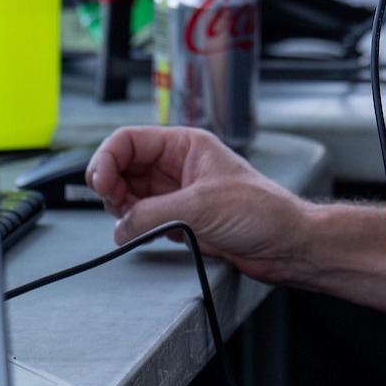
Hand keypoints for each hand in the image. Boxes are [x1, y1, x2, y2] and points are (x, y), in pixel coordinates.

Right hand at [86, 126, 317, 285]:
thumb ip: (153, 213)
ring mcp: (178, 195)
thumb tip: (121, 225)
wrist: (286, 245)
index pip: (129, 141)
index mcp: (185, 145)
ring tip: (131, 222)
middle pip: (124, 168)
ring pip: (130, 196)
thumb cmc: (263, 211)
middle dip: (111, 185)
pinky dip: (135, 228)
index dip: (107, 158)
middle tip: (113, 205)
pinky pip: (144, 220)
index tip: (99, 182)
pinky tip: (143, 234)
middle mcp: (178, 167)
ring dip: (122, 209)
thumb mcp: (200, 206)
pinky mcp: (181, 221)